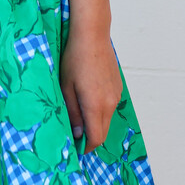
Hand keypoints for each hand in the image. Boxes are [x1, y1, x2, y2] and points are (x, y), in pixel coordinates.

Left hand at [59, 26, 122, 152]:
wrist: (92, 36)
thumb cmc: (74, 60)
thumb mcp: (65, 87)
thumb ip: (72, 113)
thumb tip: (77, 134)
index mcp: (95, 105)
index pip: (95, 138)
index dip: (85, 147)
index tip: (74, 148)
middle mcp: (110, 103)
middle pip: (103, 132)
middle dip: (90, 137)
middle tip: (74, 135)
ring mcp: (116, 95)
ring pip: (107, 119)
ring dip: (95, 123)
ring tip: (78, 115)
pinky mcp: (118, 87)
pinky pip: (110, 106)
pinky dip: (100, 110)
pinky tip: (88, 98)